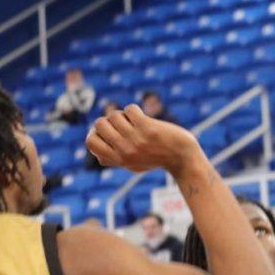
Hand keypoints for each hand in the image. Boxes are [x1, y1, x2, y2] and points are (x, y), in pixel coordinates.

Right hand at [86, 106, 202, 176]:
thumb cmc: (158, 159)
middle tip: (123, 124)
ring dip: (123, 114)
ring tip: (133, 120)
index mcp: (118, 160)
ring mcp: (136, 139)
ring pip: (114, 115)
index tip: (108, 132)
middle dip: (109, 120)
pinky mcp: (148, 128)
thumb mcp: (133, 165)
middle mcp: (124, 150)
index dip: (95, 133)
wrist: (183, 158)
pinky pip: (130, 109)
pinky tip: (142, 116)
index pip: (90, 142)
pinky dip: (134, 109)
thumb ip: (115, 160)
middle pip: (99, 124)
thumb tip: (97, 152)